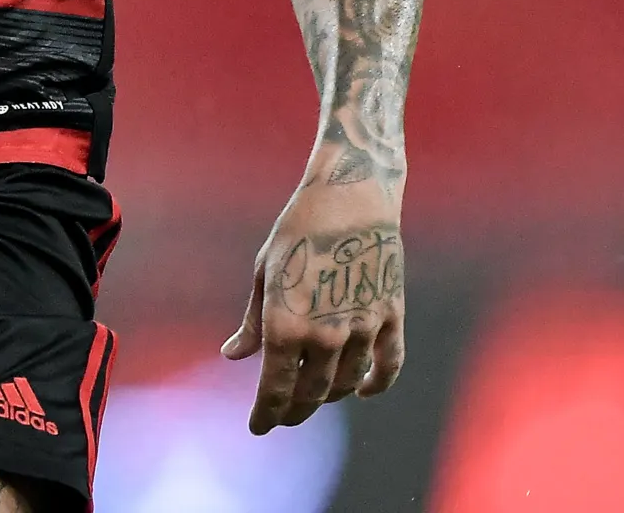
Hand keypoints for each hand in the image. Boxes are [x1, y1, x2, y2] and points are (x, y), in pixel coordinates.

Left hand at [219, 176, 405, 433]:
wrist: (351, 196)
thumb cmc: (298, 230)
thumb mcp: (265, 273)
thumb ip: (253, 322)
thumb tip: (233, 357)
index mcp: (285, 325)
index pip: (274, 391)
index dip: (265, 416)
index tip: (258, 428)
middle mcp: (324, 335)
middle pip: (310, 395)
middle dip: (293, 411)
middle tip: (283, 416)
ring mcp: (362, 328)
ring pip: (346, 385)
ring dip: (329, 396)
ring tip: (315, 395)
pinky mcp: (390, 317)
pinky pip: (388, 366)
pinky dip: (377, 385)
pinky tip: (365, 391)